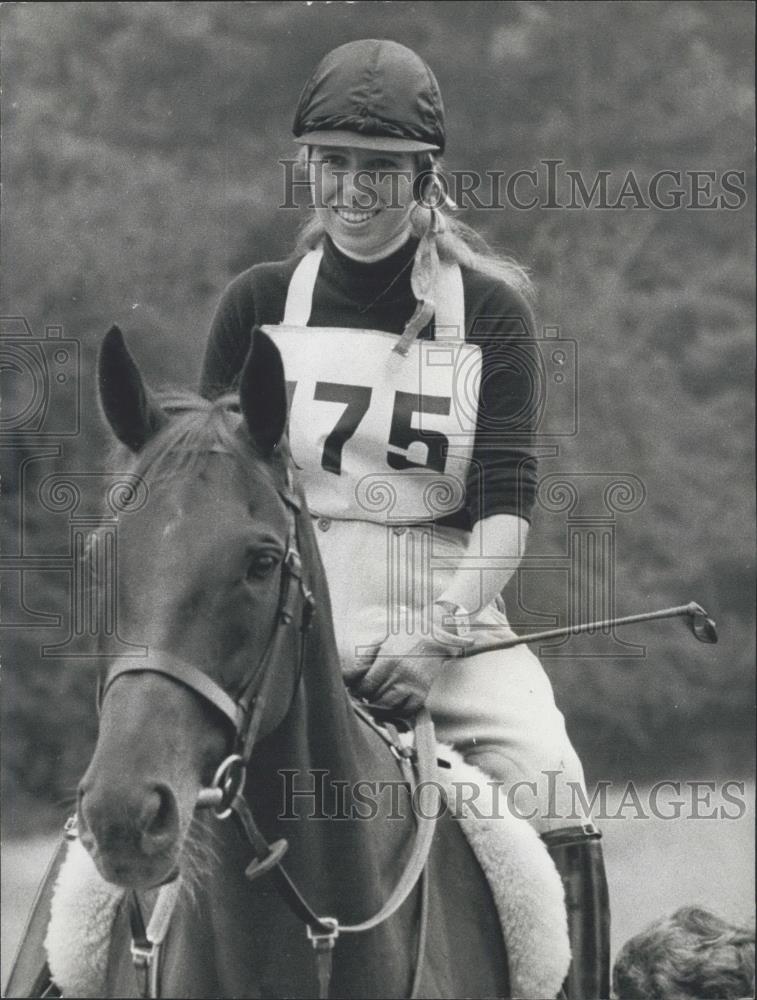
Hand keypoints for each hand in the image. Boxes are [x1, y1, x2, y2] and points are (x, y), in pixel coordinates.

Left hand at [353, 603, 473, 715]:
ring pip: (389, 707)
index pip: (366, 686)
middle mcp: (399, 674)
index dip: (360, 690)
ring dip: (380, 706)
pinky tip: (393, 704)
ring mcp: (412, 685)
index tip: (359, 688)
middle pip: (375, 698)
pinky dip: (397, 711)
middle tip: (368, 694)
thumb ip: (365, 658)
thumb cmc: (404, 637)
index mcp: (387, 660)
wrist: (434, 637)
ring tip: (378, 699)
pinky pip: (406, 711)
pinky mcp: (422, 692)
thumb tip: (349, 675)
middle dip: (369, 697)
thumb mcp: (382, 641)